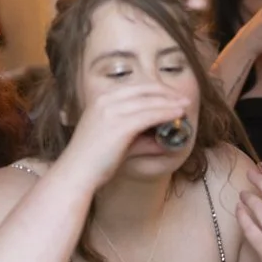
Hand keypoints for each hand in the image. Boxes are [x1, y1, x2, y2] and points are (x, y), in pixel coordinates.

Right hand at [59, 82, 189, 190]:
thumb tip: (163, 140)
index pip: (136, 87)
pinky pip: (151, 115)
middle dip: (167, 93)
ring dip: (171, 102)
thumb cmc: (94, 161)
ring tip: (185, 106)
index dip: (158, 89)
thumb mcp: (116, 141)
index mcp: (101, 99)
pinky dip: (167, 113)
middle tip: (183, 99)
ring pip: (150, 101)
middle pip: (145, 90)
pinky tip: (178, 115)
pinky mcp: (120, 125)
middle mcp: (106, 100)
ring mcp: (112, 110)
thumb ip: (139, 138)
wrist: (76, 174)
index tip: (173, 95)